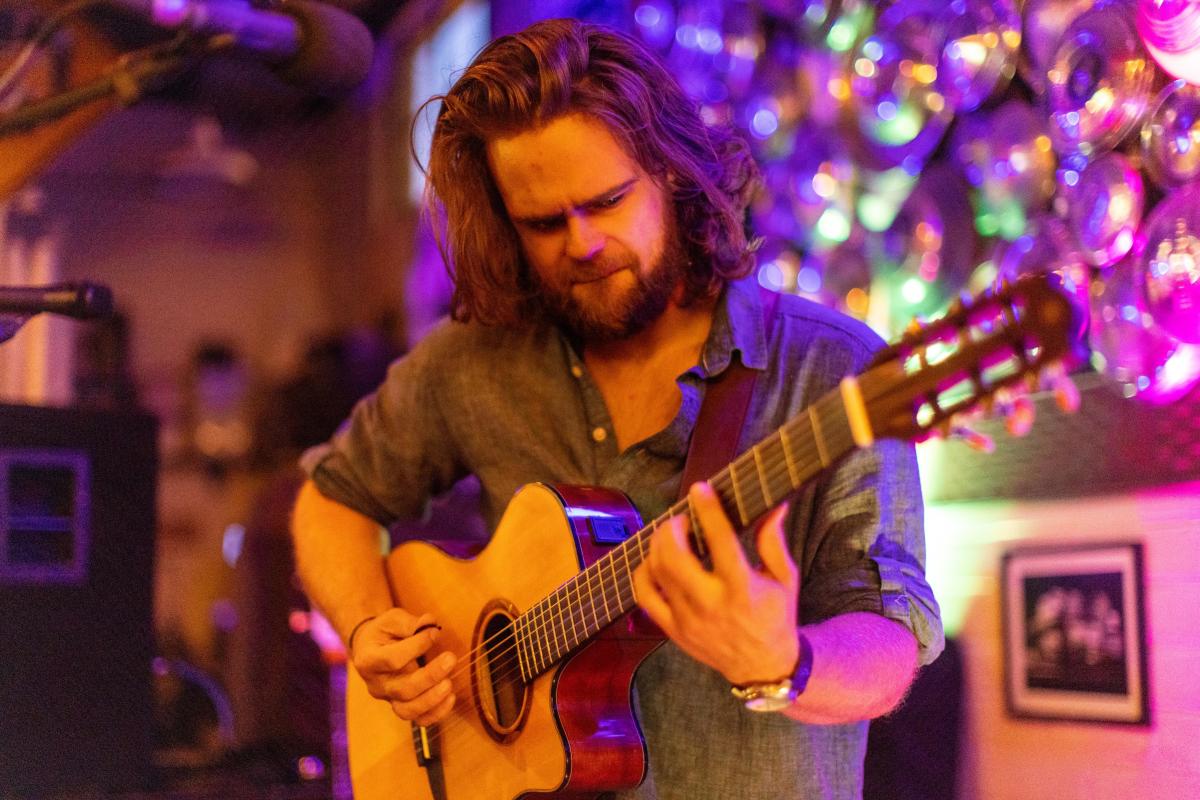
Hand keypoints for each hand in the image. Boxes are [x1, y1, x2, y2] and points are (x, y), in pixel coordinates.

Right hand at [351, 608, 456, 725]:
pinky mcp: (401, 706)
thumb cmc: (383, 632)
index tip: (435, 633)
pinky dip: (436, 713)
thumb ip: (410, 623)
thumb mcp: (391, 620)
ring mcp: (388, 699)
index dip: (416, 647)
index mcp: (368, 660)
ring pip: (408, 711)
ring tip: (450, 684)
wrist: (371, 650)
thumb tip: (430, 623)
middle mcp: (376, 684)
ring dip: (433, 699)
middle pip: (403, 689)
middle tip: (451, 659)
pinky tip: (451, 697)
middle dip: (430, 676)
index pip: (392, 659)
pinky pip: (418, 719)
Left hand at [632, 482, 800, 685]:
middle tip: (682, 519)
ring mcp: (687, 619)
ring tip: (671, 536)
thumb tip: (774, 505)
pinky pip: (644, 596)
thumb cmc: (775, 616)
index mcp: (743, 589)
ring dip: (658, 545)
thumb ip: (773, 540)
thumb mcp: (784, 578)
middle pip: (674, 557)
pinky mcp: (673, 630)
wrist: (763, 666)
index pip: (720, 542)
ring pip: (656, 572)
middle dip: (672, 528)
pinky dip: (643, 571)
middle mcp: (711, 604)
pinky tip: (656, 560)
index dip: (707, 510)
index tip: (700, 489)